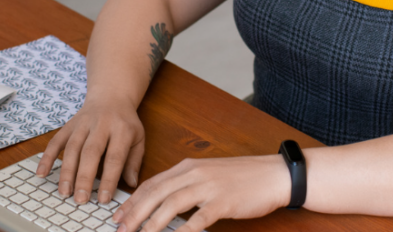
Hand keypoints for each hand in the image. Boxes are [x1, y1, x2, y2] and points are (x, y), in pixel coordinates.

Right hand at [36, 95, 144, 203]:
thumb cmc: (125, 123)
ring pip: (72, 148)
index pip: (115, 157)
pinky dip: (47, 156)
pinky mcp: (69, 124)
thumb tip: (132, 184)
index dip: (109, 179)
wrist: (111, 96)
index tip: (103, 199)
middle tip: (80, 199)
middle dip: (84, 177)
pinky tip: (42, 173)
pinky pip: (56, 140)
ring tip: (64, 192)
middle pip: (91, 152)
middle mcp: (101, 125)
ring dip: (66, 171)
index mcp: (122, 129)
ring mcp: (83, 124)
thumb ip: (134, 161)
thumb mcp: (138, 138)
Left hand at [112, 155, 289, 231]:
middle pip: (156, 193)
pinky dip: (182, 230)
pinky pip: (197, 219)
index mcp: (189, 166)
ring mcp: (209, 187)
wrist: (273, 174)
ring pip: (171, 204)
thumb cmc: (242, 177)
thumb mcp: (208, 173)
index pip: (152, 183)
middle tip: (121, 229)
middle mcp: (195, 173)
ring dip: (152, 222)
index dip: (133, 200)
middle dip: (135, 213)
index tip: (118, 215)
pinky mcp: (223, 202)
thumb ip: (186, 183)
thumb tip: (162, 201)